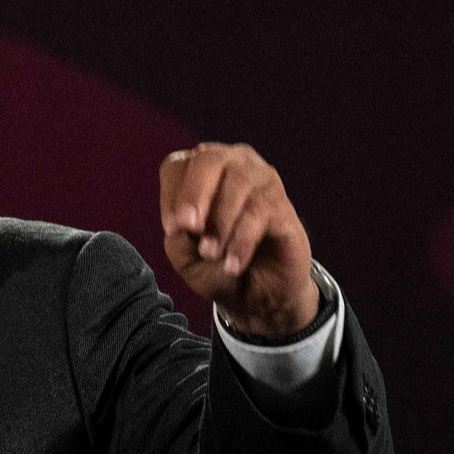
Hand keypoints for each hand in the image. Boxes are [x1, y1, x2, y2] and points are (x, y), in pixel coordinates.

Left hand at [159, 143, 318, 336]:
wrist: (257, 294)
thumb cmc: (214, 266)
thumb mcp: (184, 256)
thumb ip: (177, 236)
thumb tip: (183, 223)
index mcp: (198, 171)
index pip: (177, 166)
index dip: (170, 194)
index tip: (171, 229)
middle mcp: (233, 165)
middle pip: (210, 159)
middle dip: (194, 193)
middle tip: (189, 228)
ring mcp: (262, 181)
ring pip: (239, 183)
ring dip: (220, 222)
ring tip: (210, 254)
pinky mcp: (283, 206)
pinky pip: (261, 212)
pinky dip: (241, 240)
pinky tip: (233, 265)